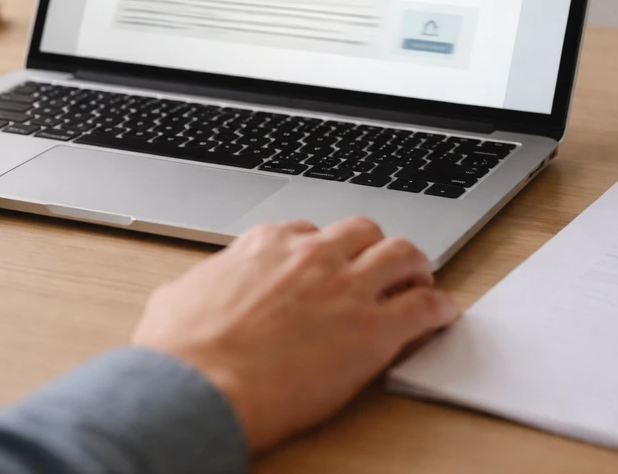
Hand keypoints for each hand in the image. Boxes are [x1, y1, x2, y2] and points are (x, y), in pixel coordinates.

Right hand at [132, 217, 457, 452]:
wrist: (198, 386)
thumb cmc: (181, 351)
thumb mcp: (175, 299)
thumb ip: (196, 287)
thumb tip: (185, 295)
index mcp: (263, 246)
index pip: (306, 231)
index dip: (321, 249)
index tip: (325, 264)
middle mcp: (309, 256)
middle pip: (360, 231)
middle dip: (372, 247)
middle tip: (379, 267)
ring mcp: (345, 288)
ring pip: (402, 254)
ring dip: (414, 266)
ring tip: (420, 281)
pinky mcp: (374, 330)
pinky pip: (425, 306)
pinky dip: (439, 308)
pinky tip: (442, 316)